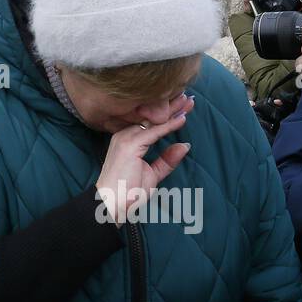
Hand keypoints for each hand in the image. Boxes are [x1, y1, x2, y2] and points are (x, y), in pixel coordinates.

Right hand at [95, 95, 194, 224]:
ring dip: (171, 111)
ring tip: (188, 101)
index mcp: (127, 139)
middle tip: (189, 98)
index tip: (183, 107)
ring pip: (153, 121)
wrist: (112, 203)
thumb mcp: (151, 174)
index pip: (150, 123)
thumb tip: (183, 146)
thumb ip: (166, 160)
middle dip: (171, 107)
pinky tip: (181, 119)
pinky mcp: (129, 145)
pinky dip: (168, 125)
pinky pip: (153, 132)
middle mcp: (124, 135)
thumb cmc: (127, 191)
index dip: (167, 114)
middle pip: (151, 118)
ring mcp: (125, 138)